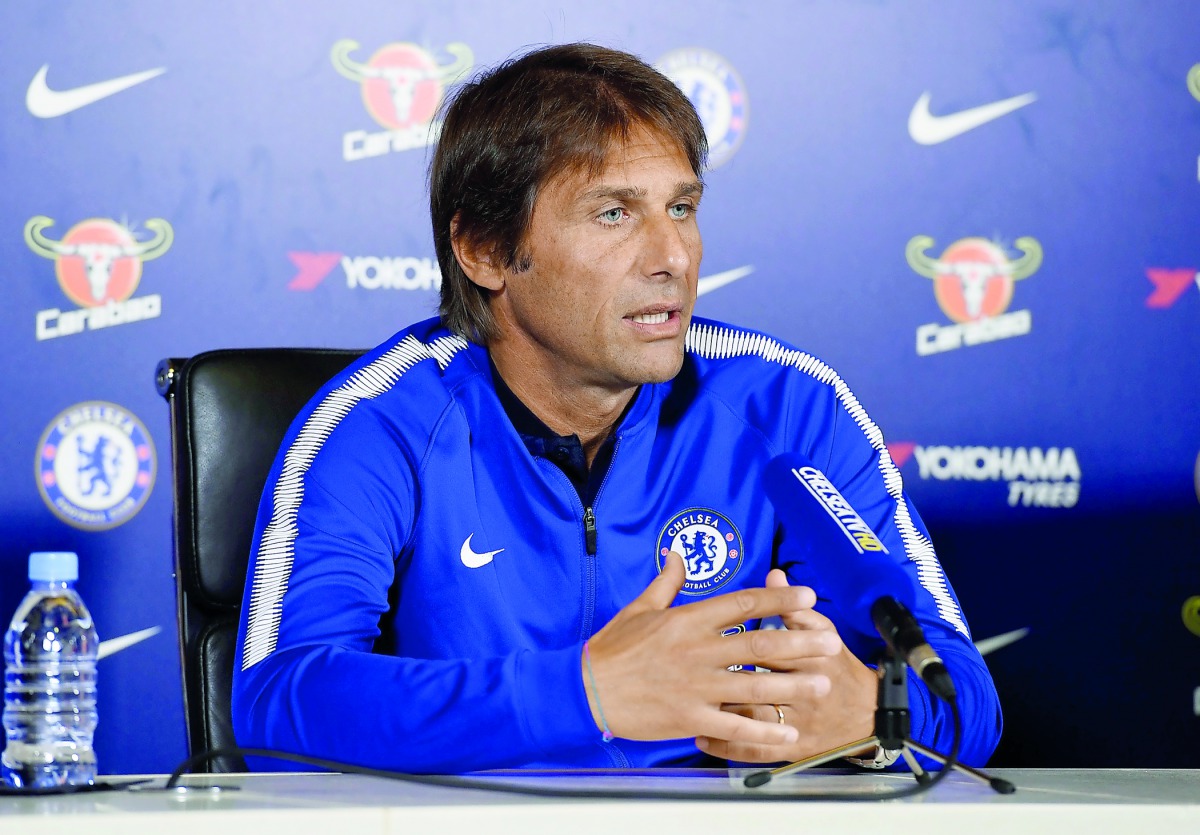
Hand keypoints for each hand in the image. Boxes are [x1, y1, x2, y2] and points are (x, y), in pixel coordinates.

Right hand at [582, 553, 837, 747]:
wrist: (586, 688)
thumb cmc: (612, 648)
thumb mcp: (640, 607)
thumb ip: (666, 582)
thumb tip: (677, 553)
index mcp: (688, 620)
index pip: (743, 605)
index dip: (779, 601)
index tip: (808, 595)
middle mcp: (698, 650)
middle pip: (758, 645)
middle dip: (799, 643)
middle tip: (830, 643)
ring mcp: (696, 685)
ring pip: (753, 685)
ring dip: (791, 686)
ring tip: (821, 684)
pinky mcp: (689, 716)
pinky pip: (734, 726)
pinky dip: (762, 731)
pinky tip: (786, 733)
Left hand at [695, 568, 877, 762]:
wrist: (871, 712)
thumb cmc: (838, 664)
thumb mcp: (823, 629)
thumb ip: (794, 605)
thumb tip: (773, 574)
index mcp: (810, 657)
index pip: (766, 645)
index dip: (731, 640)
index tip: (701, 635)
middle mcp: (804, 691)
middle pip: (755, 682)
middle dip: (717, 678)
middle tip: (686, 670)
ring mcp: (797, 723)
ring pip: (750, 718)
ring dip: (716, 713)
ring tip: (685, 704)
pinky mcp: (793, 749)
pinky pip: (754, 750)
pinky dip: (725, 746)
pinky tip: (701, 737)